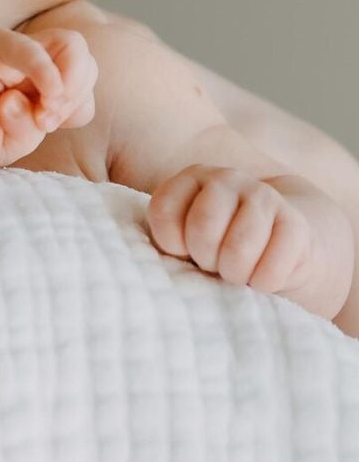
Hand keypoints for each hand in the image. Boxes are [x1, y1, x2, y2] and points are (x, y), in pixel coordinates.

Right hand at [0, 27, 96, 166]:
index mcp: (40, 81)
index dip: (76, 108)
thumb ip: (35, 127)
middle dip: (76, 98)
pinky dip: (45, 75)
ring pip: (73, 46)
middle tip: (44, 122)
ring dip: (67, 85)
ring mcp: (15, 48)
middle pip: (87, 63)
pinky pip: (32, 50)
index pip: (85, 85)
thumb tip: (43, 105)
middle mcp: (33, 59)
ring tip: (41, 112)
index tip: (44, 127)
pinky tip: (28, 101)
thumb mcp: (9, 144)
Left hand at [147, 167, 317, 294]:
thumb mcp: (183, 239)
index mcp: (191, 178)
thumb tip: (172, 258)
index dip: (171, 244)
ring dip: (234, 273)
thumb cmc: (215, 247)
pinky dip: (262, 283)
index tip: (183, 251)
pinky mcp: (296, 223)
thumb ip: (168, 240)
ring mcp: (264, 195)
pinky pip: (271, 267)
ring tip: (235, 272)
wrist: (276, 246)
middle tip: (212, 264)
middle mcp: (226, 179)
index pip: (164, 211)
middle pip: (202, 227)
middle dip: (204, 258)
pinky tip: (261, 278)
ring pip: (238, 248)